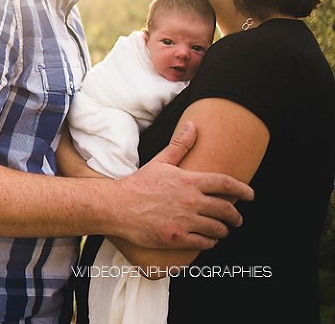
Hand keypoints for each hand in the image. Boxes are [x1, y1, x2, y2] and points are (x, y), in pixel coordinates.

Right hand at [115, 122, 253, 249]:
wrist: (118, 206)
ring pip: (217, 228)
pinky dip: (211, 242)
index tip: (251, 195)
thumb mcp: (161, 161)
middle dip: (236, 215)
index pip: (226, 184)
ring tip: (223, 230)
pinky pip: (204, 243)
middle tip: (238, 218)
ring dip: (224, 230)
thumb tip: (192, 125)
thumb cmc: (139, 184)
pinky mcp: (177, 238)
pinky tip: (209, 240)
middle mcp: (191, 201)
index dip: (243, 190)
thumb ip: (180, 145)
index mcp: (189, 181)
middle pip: (226, 209)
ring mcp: (185, 220)